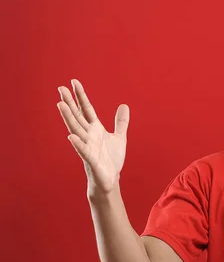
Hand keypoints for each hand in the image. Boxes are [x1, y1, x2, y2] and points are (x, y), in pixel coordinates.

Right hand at [57, 79, 129, 195]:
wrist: (110, 180)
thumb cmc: (111, 160)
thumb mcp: (119, 138)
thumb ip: (121, 122)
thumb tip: (124, 105)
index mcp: (95, 129)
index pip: (86, 109)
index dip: (81, 96)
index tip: (73, 82)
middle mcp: (89, 136)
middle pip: (77, 116)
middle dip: (69, 103)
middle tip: (60, 88)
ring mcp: (88, 147)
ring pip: (76, 130)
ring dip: (69, 118)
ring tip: (60, 105)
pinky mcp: (91, 160)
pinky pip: (83, 151)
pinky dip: (78, 144)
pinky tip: (72, 136)